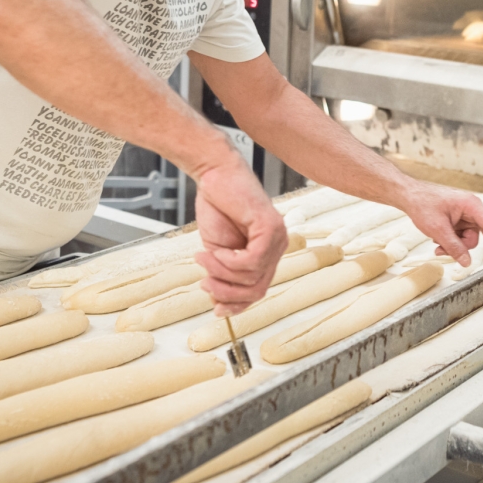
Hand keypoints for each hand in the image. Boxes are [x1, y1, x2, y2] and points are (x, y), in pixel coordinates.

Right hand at [193, 154, 288, 315]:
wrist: (215, 174)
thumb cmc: (217, 205)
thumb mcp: (218, 250)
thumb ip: (223, 274)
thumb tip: (219, 301)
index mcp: (267, 251)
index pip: (258, 289)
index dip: (236, 304)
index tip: (216, 308)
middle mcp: (277, 246)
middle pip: (257, 290)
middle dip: (227, 293)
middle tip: (205, 283)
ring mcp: (277, 237)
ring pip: (252, 278)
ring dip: (222, 273)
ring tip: (205, 259)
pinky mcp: (271, 228)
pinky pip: (251, 262)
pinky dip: (229, 262)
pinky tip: (217, 251)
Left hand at [400, 181, 482, 267]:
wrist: (409, 196)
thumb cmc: (422, 203)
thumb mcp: (437, 229)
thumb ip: (453, 246)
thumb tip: (467, 262)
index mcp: (472, 205)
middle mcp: (472, 210)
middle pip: (477, 236)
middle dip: (462, 247)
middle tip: (446, 251)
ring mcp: (465, 216)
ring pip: (467, 240)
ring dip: (453, 246)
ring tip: (437, 242)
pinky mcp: (458, 221)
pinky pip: (460, 238)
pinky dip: (450, 242)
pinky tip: (437, 239)